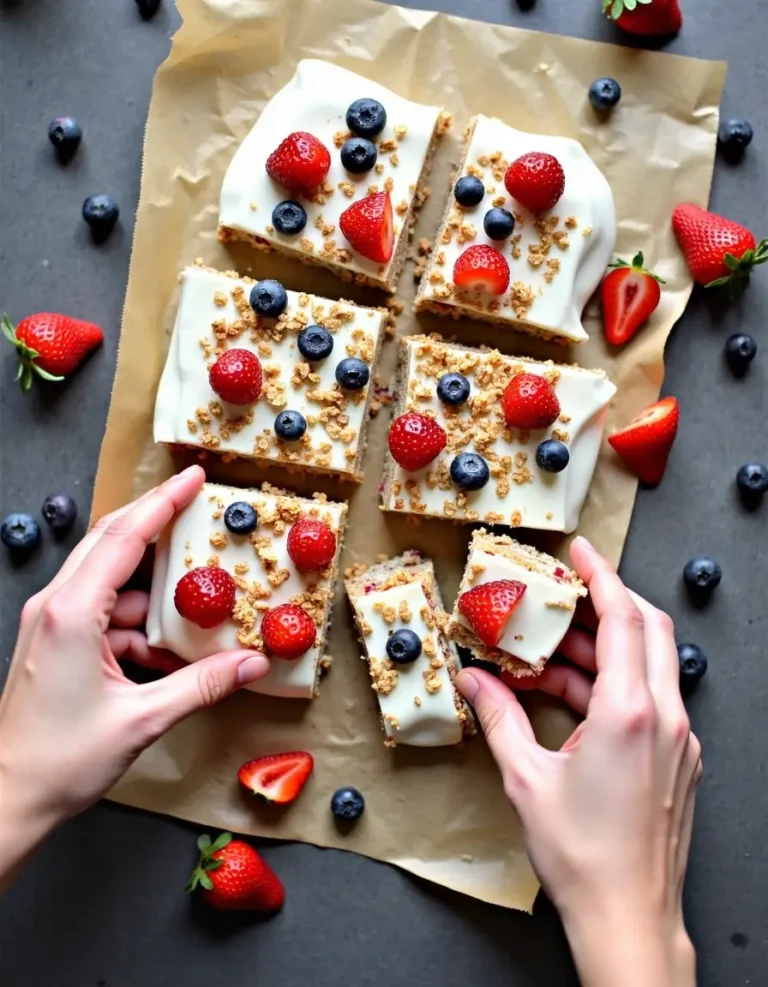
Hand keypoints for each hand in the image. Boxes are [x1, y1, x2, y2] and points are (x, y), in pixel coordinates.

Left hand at [0, 466, 268, 886]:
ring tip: (195, 606)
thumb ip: (203, 685)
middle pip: (112, 543)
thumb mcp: (142, 720)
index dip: (163, 503)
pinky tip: (165, 651)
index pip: (123, 537)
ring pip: (111, 581)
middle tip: (199, 511)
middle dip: (157, 525)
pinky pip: (104, 613)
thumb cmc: (58, 762)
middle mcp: (55, 607)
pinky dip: (136, 622)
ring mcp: (51, 624)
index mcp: (71, 613)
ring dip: (152, 591)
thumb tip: (253, 664)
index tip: (194, 478)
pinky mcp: (54, 643)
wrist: (5, 798)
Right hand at [456, 537, 700, 986]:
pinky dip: (611, 683)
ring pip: (647, 664)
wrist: (629, 917)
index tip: (581, 551)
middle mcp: (663, 718)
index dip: (601, 574)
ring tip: (549, 651)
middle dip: (605, 602)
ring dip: (601, 648)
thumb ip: (497, 718)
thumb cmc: (584, 856)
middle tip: (563, 593)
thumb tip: (472, 682)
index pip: (624, 617)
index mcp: (629, 713)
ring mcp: (676, 739)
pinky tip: (568, 694)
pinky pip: (647, 698)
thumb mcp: (525, 778)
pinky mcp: (676, 758)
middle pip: (646, 629)